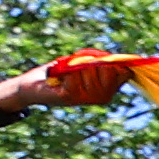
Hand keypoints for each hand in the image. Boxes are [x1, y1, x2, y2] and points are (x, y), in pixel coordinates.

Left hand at [13, 53, 137, 108]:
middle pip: (108, 68)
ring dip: (75, 66)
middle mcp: (102, 97)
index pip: (124, 71)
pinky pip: (74, 73)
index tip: (96, 62)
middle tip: (77, 68)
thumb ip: (102, 62)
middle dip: (91, 61)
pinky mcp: (70, 96)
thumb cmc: (61, 73)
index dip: (111, 62)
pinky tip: (59, 79)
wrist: (33, 86)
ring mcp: (87, 98)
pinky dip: (65, 70)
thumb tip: (114, 59)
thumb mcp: (86, 64)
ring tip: (66, 74)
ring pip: (90, 69)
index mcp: (110, 90)